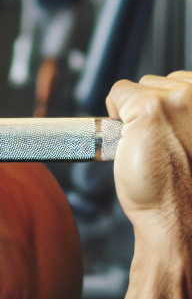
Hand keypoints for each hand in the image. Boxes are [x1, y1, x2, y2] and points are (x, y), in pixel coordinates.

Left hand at [107, 71, 191, 232]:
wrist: (178, 216)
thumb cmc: (187, 186)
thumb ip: (189, 116)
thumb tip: (168, 102)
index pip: (184, 83)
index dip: (168, 108)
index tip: (168, 129)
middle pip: (160, 82)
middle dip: (152, 108)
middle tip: (156, 141)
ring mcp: (179, 99)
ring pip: (139, 86)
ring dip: (134, 112)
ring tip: (145, 143)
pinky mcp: (150, 106)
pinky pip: (117, 93)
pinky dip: (113, 113)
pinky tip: (128, 138)